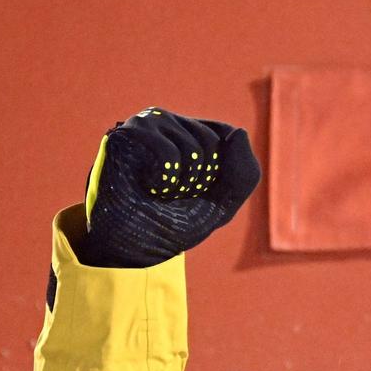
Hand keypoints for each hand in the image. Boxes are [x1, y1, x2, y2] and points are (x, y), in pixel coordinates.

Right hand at [75, 107, 260, 267]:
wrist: (131, 247)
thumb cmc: (172, 224)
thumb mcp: (222, 204)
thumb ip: (244, 172)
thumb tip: (239, 131)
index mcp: (189, 133)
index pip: (226, 135)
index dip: (220, 174)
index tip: (197, 192)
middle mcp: (167, 123)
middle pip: (212, 141)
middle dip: (202, 181)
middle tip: (175, 195)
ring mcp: (145, 125)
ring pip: (193, 149)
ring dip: (183, 185)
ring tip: (160, 193)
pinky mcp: (125, 135)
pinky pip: (168, 153)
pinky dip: (167, 181)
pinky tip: (149, 187)